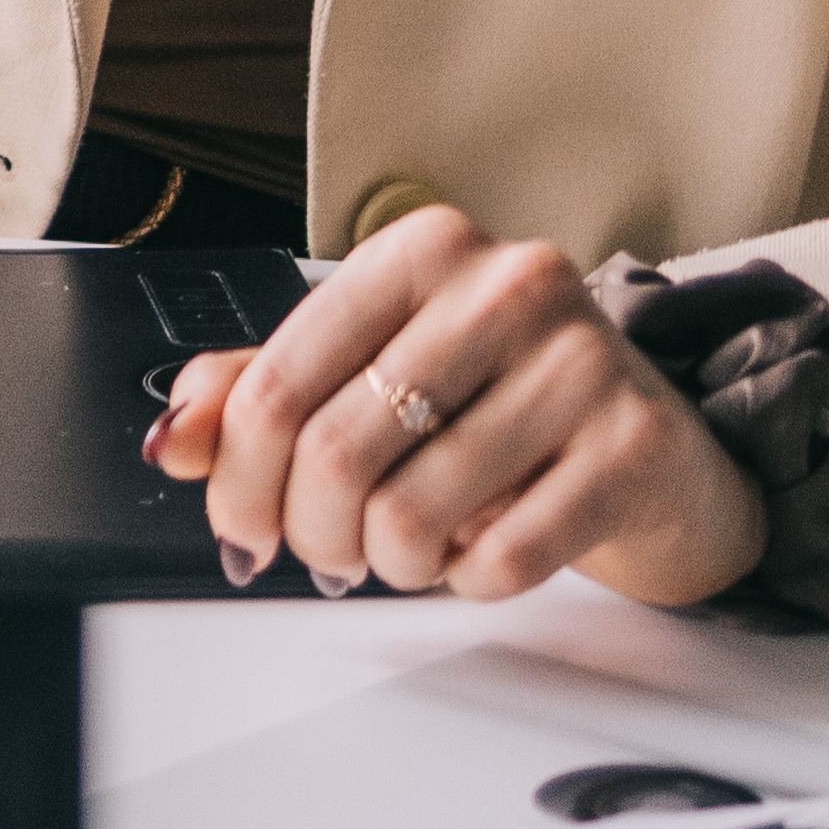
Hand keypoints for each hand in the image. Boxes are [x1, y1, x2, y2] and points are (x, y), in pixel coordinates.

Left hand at [150, 205, 766, 606]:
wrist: (655, 447)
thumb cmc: (501, 405)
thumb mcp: (375, 373)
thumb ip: (265, 393)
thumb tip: (173, 439)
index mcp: (422, 249)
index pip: (277, 382)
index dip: (237, 479)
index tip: (241, 526)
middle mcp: (506, 284)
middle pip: (334, 454)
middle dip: (312, 534)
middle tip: (331, 552)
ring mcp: (580, 361)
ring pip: (408, 516)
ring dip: (390, 563)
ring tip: (412, 546)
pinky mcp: (634, 445)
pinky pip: (499, 558)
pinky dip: (469, 579)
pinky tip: (484, 546)